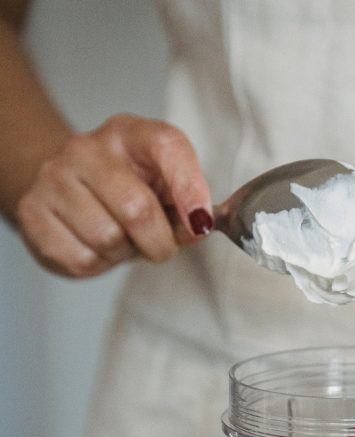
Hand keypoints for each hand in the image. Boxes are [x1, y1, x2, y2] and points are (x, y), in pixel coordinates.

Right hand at [16, 114, 212, 277]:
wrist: (64, 189)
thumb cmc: (123, 191)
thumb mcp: (160, 187)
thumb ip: (187, 204)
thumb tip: (199, 226)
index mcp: (128, 133)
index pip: (166, 145)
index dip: (189, 187)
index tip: (201, 223)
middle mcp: (86, 148)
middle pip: (137, 209)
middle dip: (159, 242)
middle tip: (159, 246)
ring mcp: (54, 178)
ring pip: (108, 239)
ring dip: (124, 254)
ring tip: (120, 240)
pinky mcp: (33, 214)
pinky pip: (82, 259)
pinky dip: (98, 265)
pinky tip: (94, 247)